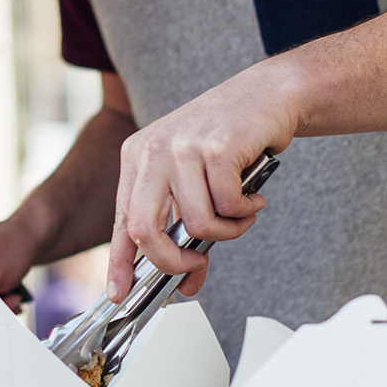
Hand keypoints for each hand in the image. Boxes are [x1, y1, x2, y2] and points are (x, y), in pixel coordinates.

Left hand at [106, 64, 297, 298]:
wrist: (267, 94)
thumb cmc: (230, 140)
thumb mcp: (193, 179)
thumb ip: (184, 228)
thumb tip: (187, 283)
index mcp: (137, 156)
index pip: (122, 219)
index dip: (119, 262)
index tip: (119, 292)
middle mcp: (152, 150)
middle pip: (145, 229)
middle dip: (173, 261)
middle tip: (197, 264)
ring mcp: (182, 147)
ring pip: (197, 224)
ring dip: (227, 230)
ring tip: (240, 212)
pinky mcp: (216, 148)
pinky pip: (228, 207)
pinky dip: (246, 211)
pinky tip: (252, 195)